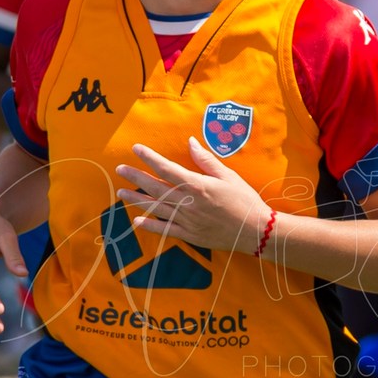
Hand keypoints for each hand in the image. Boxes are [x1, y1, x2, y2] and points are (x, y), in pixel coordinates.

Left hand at [115, 139, 271, 253]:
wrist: (256, 231)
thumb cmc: (245, 200)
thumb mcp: (228, 176)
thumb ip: (206, 160)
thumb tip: (190, 142)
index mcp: (198, 186)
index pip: (167, 168)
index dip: (149, 158)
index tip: (136, 149)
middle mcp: (188, 203)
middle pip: (156, 188)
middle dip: (136, 177)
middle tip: (120, 169)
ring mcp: (187, 221)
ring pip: (156, 208)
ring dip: (137, 200)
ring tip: (121, 193)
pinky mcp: (190, 235)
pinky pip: (166, 230)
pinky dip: (151, 226)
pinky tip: (137, 221)